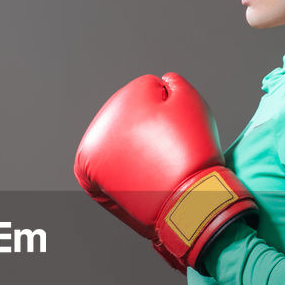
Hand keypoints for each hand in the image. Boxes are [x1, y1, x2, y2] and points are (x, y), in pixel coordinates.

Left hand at [73, 72, 256, 273]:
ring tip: (154, 168)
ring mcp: (92, 152)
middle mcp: (101, 123)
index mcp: (124, 99)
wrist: (188, 201)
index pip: (150, 95)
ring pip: (119, 145)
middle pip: (130, 120)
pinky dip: (121, 173)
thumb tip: (160, 83)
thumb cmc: (193, 151)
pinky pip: (107, 170)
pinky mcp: (91, 179)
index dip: (170, 112)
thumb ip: (172, 83)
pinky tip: (138, 177)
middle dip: (147, 131)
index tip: (178, 133)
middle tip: (167, 153)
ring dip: (132, 152)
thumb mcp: (190, 101)